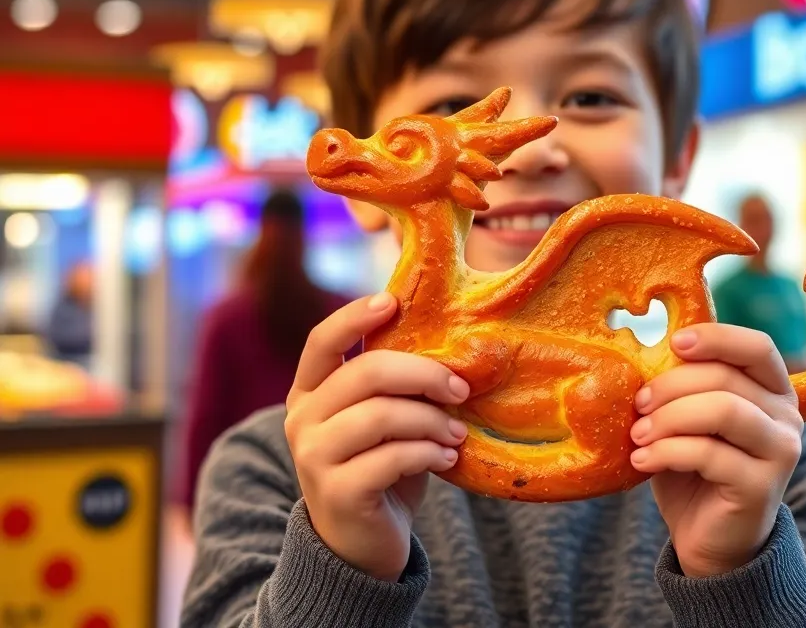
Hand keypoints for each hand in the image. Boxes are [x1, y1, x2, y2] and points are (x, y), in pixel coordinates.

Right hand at [285, 293, 469, 581]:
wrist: (362, 545)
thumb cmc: (380, 466)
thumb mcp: (382, 417)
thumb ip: (394, 386)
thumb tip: (448, 347)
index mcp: (309, 391)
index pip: (321, 341)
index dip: (354, 316)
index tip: (392, 301)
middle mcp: (302, 419)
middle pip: (365, 373)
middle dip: (423, 374)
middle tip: (461, 388)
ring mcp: (313, 457)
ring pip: (381, 415)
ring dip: (432, 420)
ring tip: (457, 432)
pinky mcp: (336, 493)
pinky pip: (391, 457)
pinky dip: (429, 452)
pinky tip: (447, 457)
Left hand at [631, 323, 802, 578]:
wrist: (709, 539)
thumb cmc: (694, 467)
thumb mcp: (688, 416)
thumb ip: (683, 385)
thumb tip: (646, 350)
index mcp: (772, 388)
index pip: (757, 346)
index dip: (716, 338)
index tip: (673, 343)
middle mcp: (786, 415)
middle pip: (726, 377)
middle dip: (671, 385)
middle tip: (638, 404)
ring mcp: (781, 451)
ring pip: (723, 410)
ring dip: (670, 417)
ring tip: (639, 434)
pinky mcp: (762, 486)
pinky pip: (709, 454)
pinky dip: (667, 452)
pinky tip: (642, 461)